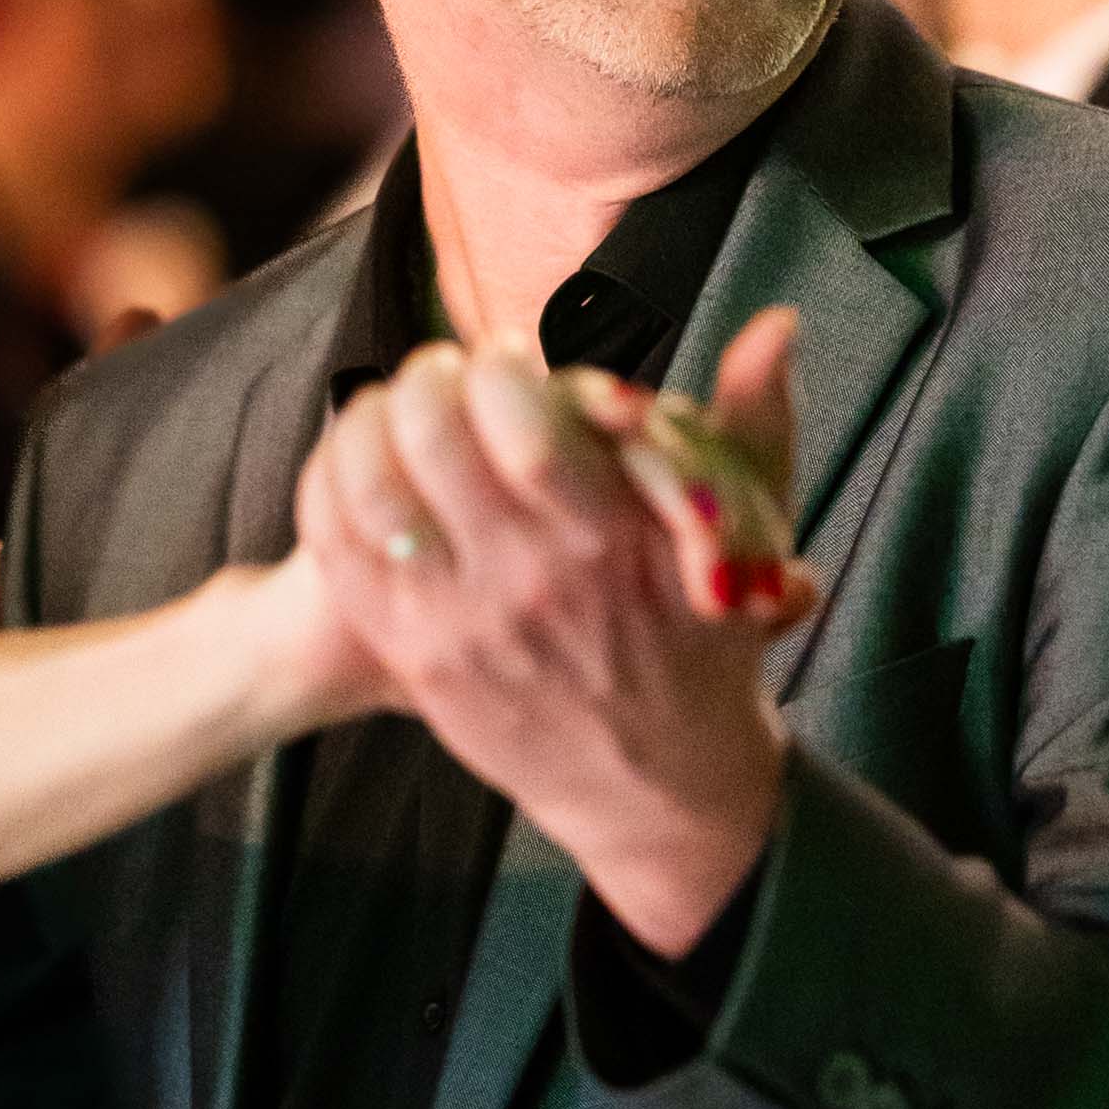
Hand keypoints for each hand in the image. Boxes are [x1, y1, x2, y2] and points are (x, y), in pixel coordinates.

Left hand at [298, 311, 812, 955]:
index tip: (509, 356)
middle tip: (444, 372)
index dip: (500, 368)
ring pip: (371, 486)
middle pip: (435, 438)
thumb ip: (755, 423)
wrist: (656, 784)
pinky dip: (332, 480)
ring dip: (371, 419)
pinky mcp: (412, 655)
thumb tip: (775, 323)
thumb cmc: (704, 646)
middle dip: (429, 377)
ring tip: (395, 407)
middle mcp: (532, 581)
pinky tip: (361, 458)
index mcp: (616, 540)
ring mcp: (462, 623)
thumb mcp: (750, 538)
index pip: (526, 426)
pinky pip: (337, 545)